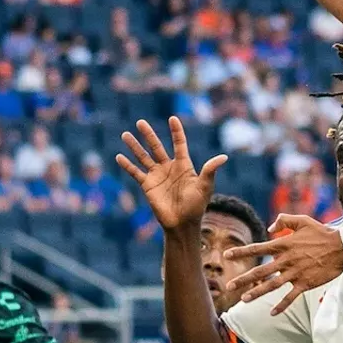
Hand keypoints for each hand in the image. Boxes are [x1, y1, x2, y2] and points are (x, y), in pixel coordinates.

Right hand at [117, 116, 225, 232]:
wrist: (182, 224)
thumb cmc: (196, 206)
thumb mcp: (205, 187)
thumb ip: (210, 170)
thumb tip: (224, 157)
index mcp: (184, 165)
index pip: (179, 144)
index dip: (176, 132)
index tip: (173, 118)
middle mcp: (169, 167)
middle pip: (157, 146)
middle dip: (148, 135)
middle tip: (140, 122)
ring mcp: (157, 176)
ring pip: (143, 157)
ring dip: (134, 146)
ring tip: (125, 134)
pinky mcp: (148, 186)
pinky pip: (135, 173)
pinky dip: (127, 165)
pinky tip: (119, 157)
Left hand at [235, 215, 342, 312]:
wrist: (342, 247)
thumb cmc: (322, 232)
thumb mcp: (302, 220)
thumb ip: (284, 221)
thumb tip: (269, 229)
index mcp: (283, 245)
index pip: (257, 249)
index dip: (241, 252)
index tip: (226, 255)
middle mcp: (286, 260)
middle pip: (260, 271)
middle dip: (243, 279)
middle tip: (228, 286)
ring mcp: (295, 273)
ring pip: (272, 286)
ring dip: (257, 293)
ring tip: (244, 300)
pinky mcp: (305, 283)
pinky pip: (291, 297)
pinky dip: (282, 305)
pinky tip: (273, 313)